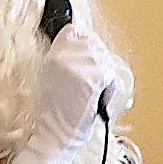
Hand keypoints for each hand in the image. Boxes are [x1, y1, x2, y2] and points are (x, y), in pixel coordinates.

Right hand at [27, 27, 116, 163]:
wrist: (57, 133)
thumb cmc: (57, 109)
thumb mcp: (53, 74)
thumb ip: (67, 56)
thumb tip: (89, 44)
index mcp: (52, 53)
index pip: (75, 31)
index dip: (86, 43)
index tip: (86, 58)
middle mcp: (62, 57)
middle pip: (94, 43)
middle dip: (100, 62)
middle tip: (92, 82)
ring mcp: (75, 67)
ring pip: (105, 59)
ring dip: (106, 77)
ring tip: (95, 92)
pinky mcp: (89, 81)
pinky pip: (110, 76)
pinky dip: (110, 89)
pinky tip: (98, 99)